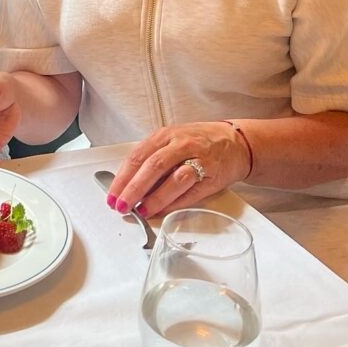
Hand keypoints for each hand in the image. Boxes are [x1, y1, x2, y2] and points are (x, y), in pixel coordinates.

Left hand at [105, 121, 249, 218]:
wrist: (235, 142)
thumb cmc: (198, 142)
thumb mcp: (171, 141)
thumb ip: (151, 159)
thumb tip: (127, 185)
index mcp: (165, 135)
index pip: (137, 156)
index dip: (122, 177)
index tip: (112, 195)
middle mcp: (180, 144)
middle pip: (153, 166)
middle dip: (134, 188)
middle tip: (122, 205)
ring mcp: (198, 159)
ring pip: (173, 179)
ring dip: (155, 198)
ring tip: (141, 211)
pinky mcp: (212, 176)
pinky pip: (191, 192)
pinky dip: (174, 204)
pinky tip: (162, 212)